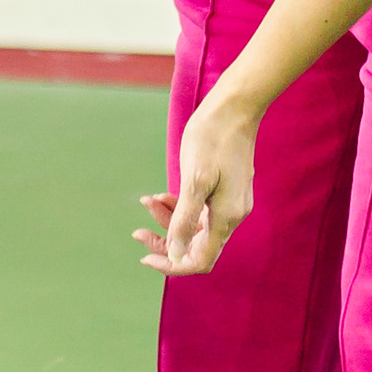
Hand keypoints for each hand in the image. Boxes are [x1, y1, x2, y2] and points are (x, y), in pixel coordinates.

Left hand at [139, 94, 258, 276]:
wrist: (233, 108)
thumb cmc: (212, 139)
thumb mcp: (193, 181)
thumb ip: (184, 221)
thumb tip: (177, 256)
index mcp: (226, 217)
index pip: (199, 259)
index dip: (173, 264)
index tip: (145, 257)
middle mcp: (231, 215)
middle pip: (195, 246)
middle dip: (165, 241)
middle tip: (137, 232)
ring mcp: (229, 202)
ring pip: (195, 227)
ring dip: (168, 219)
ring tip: (147, 200)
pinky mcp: (224, 189)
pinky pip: (199, 210)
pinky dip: (178, 206)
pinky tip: (161, 195)